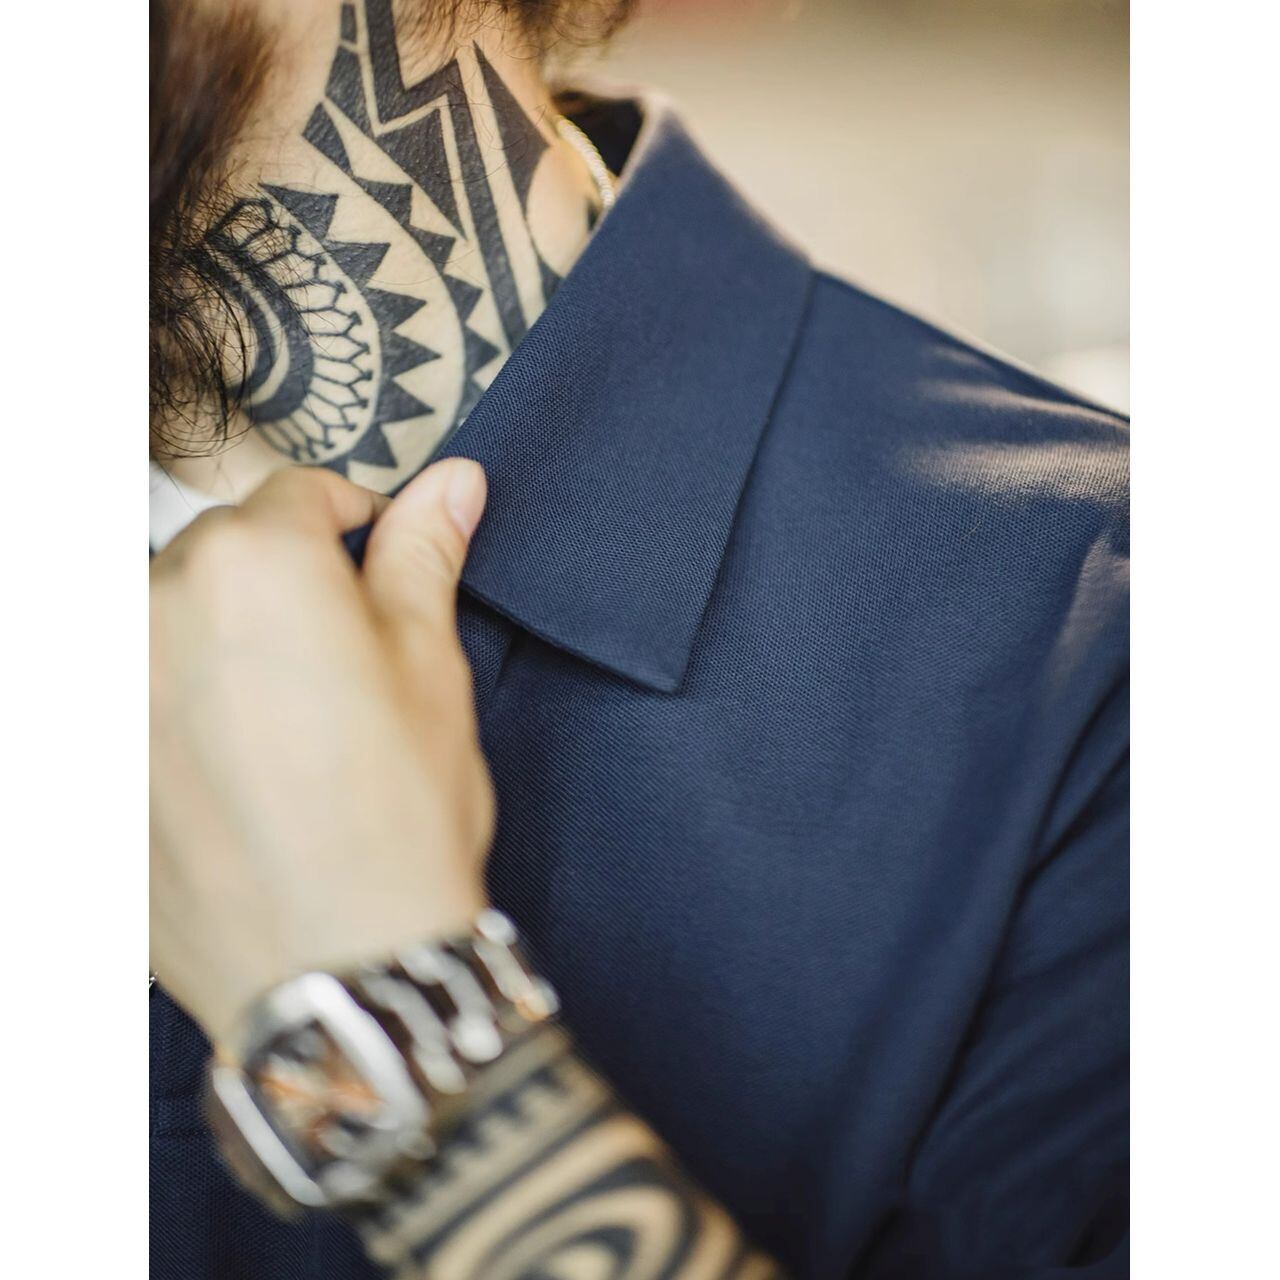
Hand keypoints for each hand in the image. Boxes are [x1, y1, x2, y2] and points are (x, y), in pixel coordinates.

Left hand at [150, 460, 493, 1047]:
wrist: (336, 967)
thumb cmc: (397, 816)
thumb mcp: (432, 669)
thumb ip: (423, 557)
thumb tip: (453, 480)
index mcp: (255, 563)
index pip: (301, 494)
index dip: (358, 524)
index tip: (380, 565)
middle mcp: (153, 604)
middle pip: (222, 551)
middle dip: (280, 584)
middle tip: (337, 664)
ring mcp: (101, 685)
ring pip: (163, 620)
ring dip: (213, 641)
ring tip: (275, 723)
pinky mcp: (77, 761)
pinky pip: (125, 695)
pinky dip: (164, 705)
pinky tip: (222, 767)